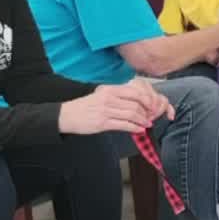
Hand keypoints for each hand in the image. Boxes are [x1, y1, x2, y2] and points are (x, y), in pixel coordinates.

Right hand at [59, 80, 174, 134]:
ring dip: (142, 120)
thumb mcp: (101, 95)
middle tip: (151, 116)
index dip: (147, 100)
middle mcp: (109, 98)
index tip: (151, 105)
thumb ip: (117, 97)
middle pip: (135, 104)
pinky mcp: (102, 123)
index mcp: (109, 89)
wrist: (66, 115)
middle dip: (147, 112)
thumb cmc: (85, 106)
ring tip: (147, 124)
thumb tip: (136, 102)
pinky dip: (135, 128)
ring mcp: (106, 110)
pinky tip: (139, 129)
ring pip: (131, 114)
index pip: (134, 92)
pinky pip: (124, 125)